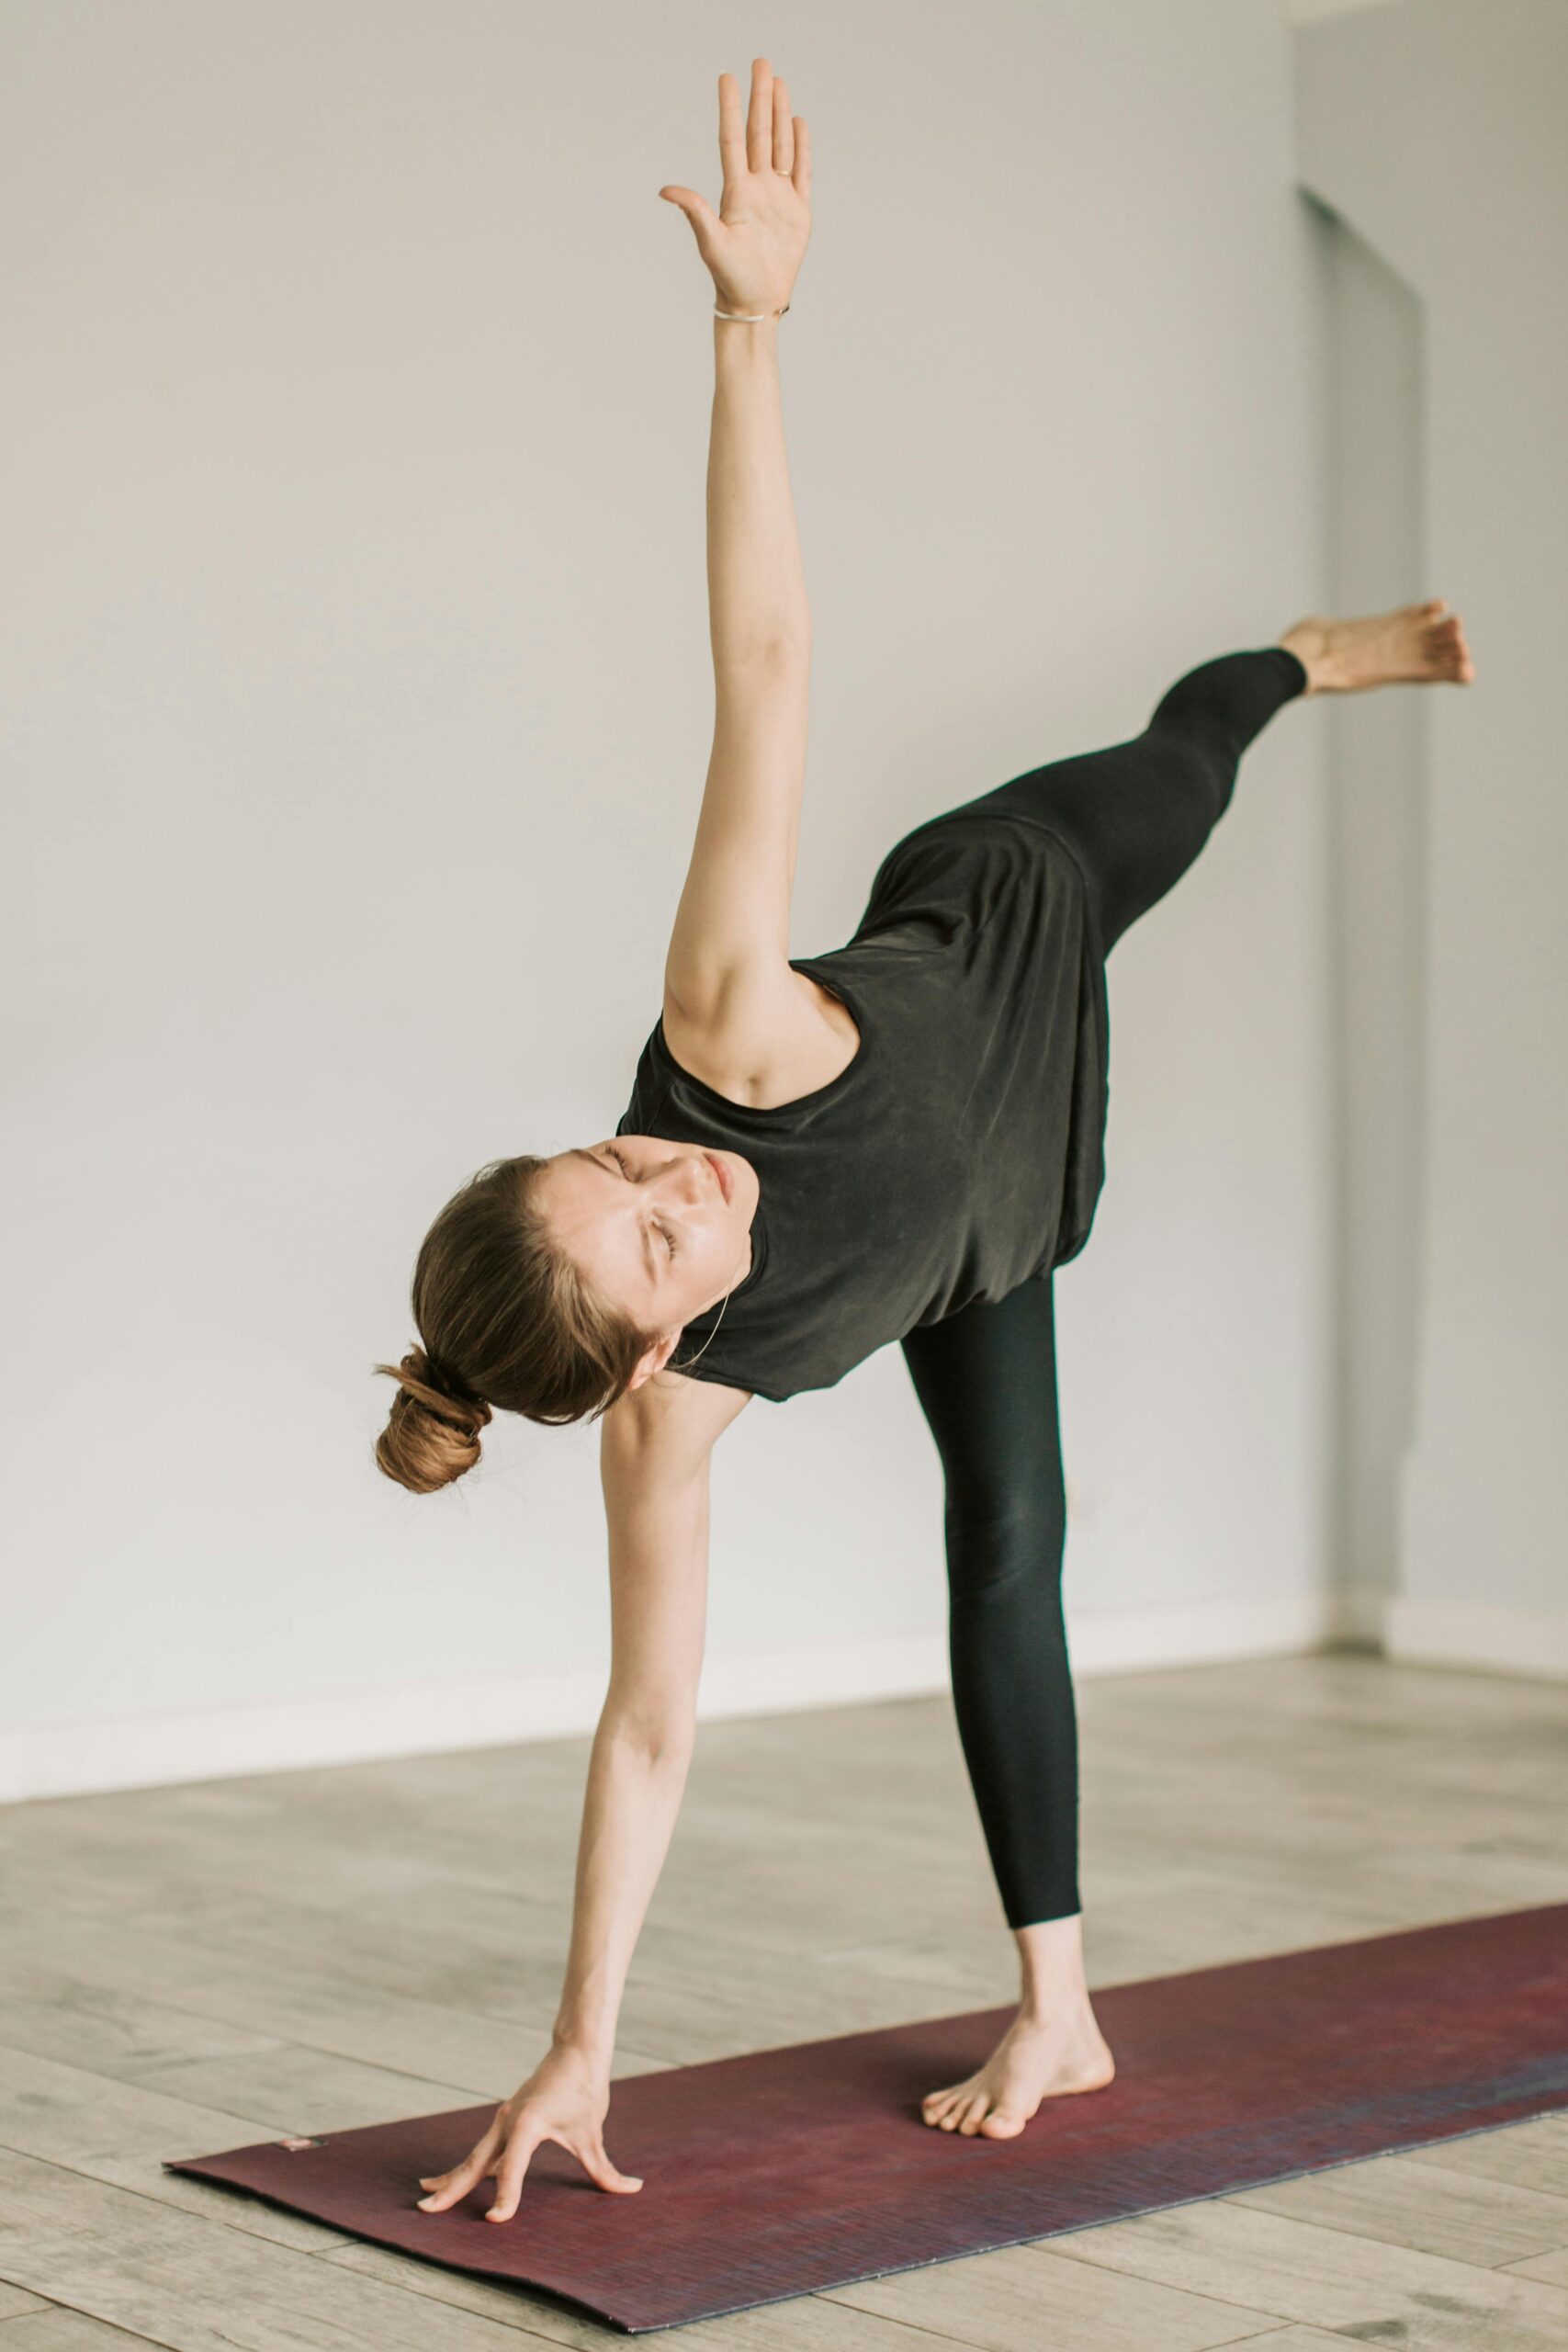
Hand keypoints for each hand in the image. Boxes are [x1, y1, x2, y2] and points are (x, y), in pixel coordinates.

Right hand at [415, 2044, 641, 2222]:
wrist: (577, 2051)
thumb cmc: (585, 2089)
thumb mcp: (593, 2133)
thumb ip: (606, 2170)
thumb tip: (633, 2189)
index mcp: (528, 2124)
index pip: (512, 2169)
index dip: (506, 2197)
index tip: (495, 2220)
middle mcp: (509, 2122)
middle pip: (475, 2162)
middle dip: (452, 2187)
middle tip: (426, 2210)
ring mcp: (505, 2120)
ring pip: (474, 2155)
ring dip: (452, 2176)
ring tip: (428, 2195)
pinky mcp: (508, 2120)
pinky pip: (483, 2149)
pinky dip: (467, 2165)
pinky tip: (454, 2179)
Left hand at [659, 57, 810, 316]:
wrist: (755, 303)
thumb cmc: (729, 277)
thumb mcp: (711, 243)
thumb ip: (695, 212)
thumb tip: (665, 190)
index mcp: (735, 191)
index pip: (733, 140)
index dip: (730, 108)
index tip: (728, 78)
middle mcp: (756, 187)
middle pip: (759, 134)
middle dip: (761, 98)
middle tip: (761, 63)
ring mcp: (778, 197)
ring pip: (781, 145)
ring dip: (780, 114)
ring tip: (779, 83)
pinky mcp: (798, 211)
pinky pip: (802, 172)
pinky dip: (802, 147)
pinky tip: (798, 123)